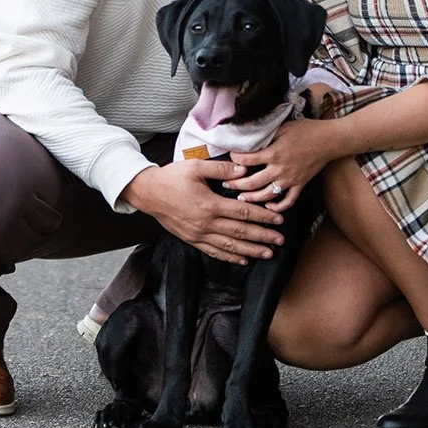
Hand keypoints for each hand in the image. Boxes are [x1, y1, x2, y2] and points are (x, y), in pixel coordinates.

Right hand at [119, 160, 285, 264]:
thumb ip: (221, 169)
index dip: (263, 217)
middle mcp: (206, 223)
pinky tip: (242, 260)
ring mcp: (198, 234)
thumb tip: (243, 170)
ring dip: (251, 251)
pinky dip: (230, 257)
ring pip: (230, 246)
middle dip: (263, 237)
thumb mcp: (195, 167)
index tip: (279, 220)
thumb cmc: (171, 178)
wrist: (148, 193)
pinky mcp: (192, 240)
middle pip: (241, 233)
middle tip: (280, 240)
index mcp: (210, 205)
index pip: (244, 212)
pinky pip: (214, 252)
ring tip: (267, 254)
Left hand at [228, 118, 350, 211]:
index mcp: (274, 153)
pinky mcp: (299, 185)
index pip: (246, 160)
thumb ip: (266, 135)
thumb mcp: (282, 127)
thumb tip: (249, 138)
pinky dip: (277, 207)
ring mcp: (290, 180)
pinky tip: (268, 205)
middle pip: (252, 182)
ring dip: (251, 198)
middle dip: (236, 184)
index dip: (234, 159)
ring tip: (240, 197)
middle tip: (226, 183)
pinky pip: (288, 201)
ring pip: (266, 195)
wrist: (329, 140)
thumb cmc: (306, 130)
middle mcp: (280, 169)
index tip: (230, 156)